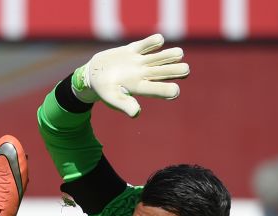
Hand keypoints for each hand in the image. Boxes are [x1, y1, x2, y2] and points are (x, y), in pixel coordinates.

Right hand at [73, 33, 188, 117]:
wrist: (92, 75)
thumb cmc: (103, 90)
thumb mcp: (111, 98)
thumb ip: (124, 105)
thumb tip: (136, 113)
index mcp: (141, 88)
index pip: (160, 90)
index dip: (170, 90)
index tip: (174, 90)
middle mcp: (144, 74)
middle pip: (167, 72)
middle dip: (178, 70)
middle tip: (185, 69)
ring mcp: (140, 61)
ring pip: (162, 57)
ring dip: (172, 55)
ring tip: (178, 54)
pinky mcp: (133, 50)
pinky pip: (148, 44)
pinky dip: (154, 41)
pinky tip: (156, 42)